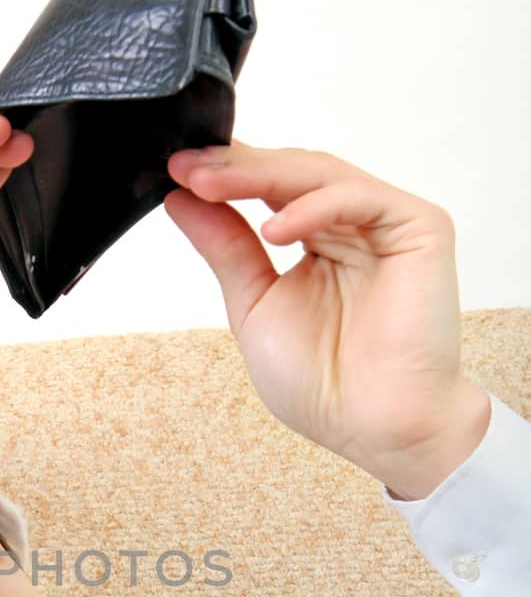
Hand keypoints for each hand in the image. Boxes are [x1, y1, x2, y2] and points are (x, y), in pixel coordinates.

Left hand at [164, 142, 490, 496]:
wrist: (375, 429)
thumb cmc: (323, 384)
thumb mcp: (254, 306)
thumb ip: (225, 249)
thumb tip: (180, 199)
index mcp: (319, 240)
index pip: (269, 190)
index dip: (224, 175)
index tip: (174, 171)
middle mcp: (354, 224)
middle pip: (291, 173)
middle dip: (234, 167)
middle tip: (187, 168)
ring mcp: (387, 223)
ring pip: (321, 175)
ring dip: (261, 176)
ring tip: (211, 185)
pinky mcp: (420, 227)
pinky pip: (360, 199)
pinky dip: (313, 207)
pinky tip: (272, 229)